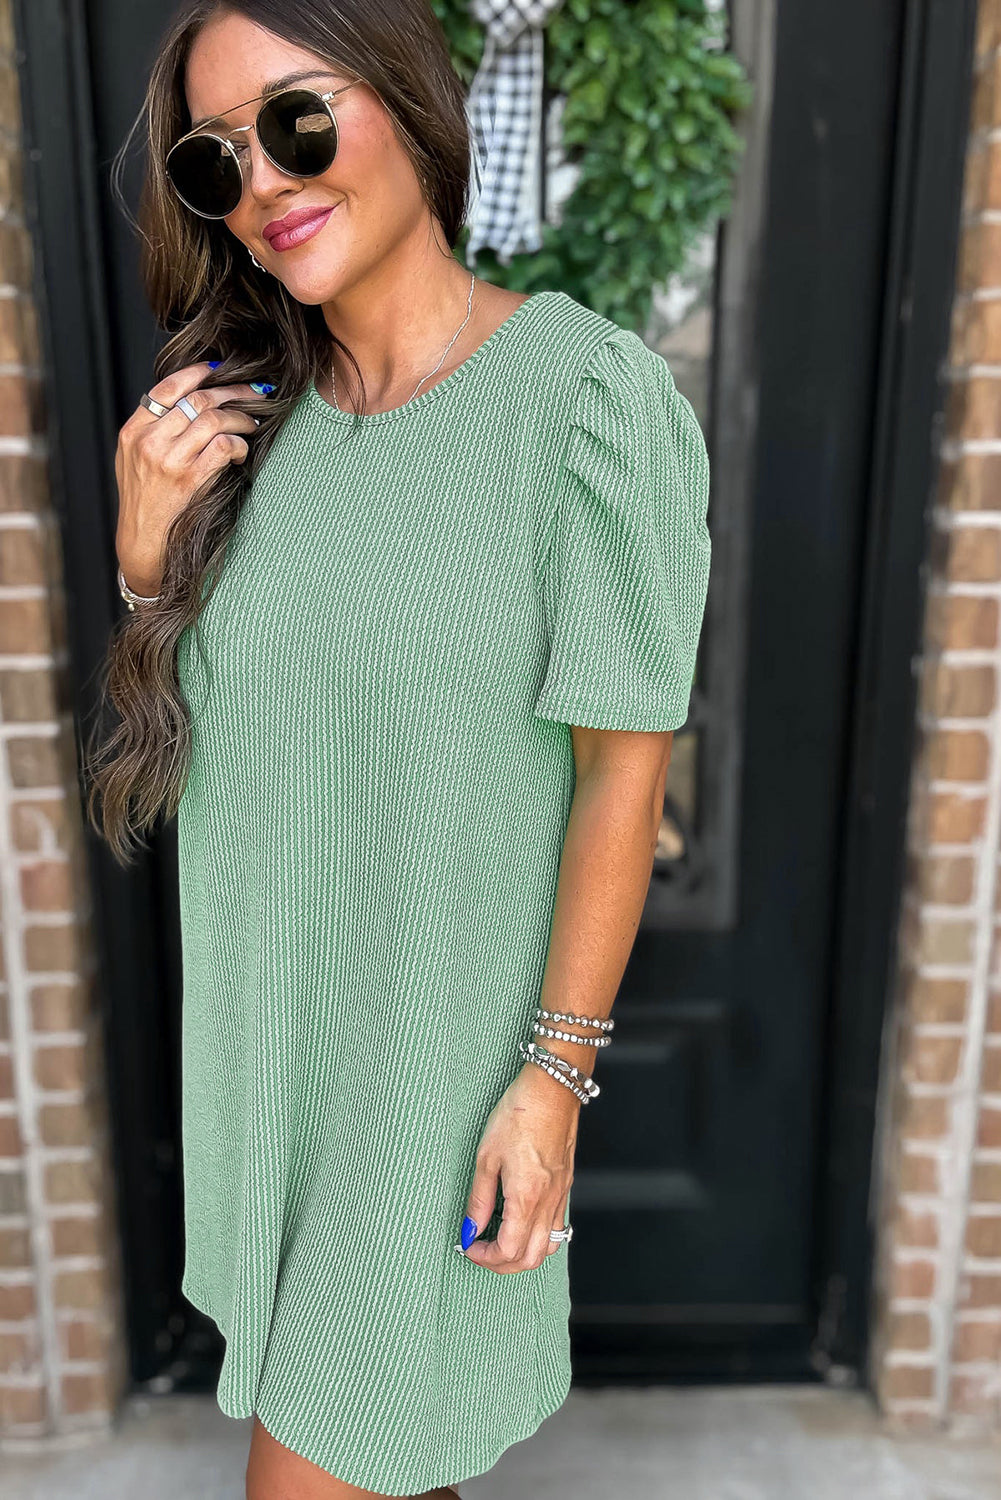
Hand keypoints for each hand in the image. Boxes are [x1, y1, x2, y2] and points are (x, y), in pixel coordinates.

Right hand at [115, 362, 266, 592]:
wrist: (143, 545)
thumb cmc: (145, 503)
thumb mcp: (134, 462)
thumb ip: (153, 432)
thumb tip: (190, 404)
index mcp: (133, 432)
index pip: (167, 387)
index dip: (198, 373)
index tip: (221, 369)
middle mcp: (148, 441)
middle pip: (197, 400)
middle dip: (233, 391)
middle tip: (256, 392)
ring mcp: (168, 460)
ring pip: (213, 419)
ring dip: (241, 417)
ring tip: (253, 422)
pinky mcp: (189, 480)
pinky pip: (223, 447)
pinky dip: (239, 444)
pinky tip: (243, 451)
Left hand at [458, 1062, 578, 1271]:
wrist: (552, 1090)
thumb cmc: (519, 1114)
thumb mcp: (487, 1156)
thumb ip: (479, 1198)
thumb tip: (470, 1228)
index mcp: (527, 1198)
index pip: (508, 1250)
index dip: (484, 1257)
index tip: (469, 1245)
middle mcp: (549, 1202)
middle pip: (531, 1258)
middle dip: (503, 1264)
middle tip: (481, 1251)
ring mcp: (561, 1195)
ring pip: (549, 1246)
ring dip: (523, 1254)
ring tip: (499, 1241)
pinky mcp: (566, 1185)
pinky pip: (557, 1226)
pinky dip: (538, 1237)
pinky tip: (520, 1222)